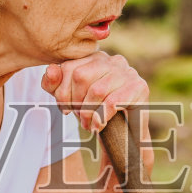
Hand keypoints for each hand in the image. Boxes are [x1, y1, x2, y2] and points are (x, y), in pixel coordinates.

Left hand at [42, 52, 153, 179]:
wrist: (124, 135)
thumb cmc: (95, 111)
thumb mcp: (69, 97)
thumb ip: (53, 84)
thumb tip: (51, 70)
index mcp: (94, 57)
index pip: (68, 67)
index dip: (62, 92)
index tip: (65, 109)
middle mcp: (112, 60)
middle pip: (80, 76)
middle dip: (75, 102)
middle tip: (79, 119)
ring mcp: (128, 72)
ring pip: (96, 90)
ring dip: (88, 113)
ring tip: (89, 125)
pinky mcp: (139, 87)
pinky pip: (113, 102)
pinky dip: (101, 117)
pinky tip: (99, 126)